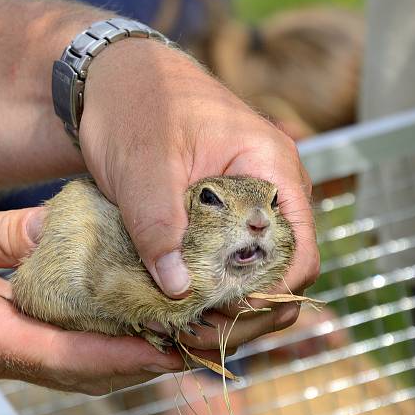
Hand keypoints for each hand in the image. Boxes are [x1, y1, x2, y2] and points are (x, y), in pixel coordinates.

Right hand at [0, 199, 184, 394]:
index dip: (126, 352)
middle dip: (143, 357)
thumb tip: (59, 229)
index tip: (176, 346)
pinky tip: (122, 316)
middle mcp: (0, 352)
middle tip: (196, 336)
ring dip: (127, 352)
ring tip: (176, 330)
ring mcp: (0, 351)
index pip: (69, 351)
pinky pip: (62, 348)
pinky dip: (99, 339)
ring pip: (77, 364)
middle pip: (85, 368)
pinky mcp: (0, 338)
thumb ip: (0, 236)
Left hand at [79, 40, 318, 348]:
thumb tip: (179, 290)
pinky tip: (179, 303)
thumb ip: (159, 224)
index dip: (269, 293)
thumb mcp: (142, 166)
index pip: (299, 250)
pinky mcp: (223, 212)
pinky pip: (231, 258)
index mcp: (271, 166)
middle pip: (283, 270)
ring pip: (257, 270)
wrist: (114, 80)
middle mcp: (272, 188)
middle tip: (196, 334)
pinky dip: (211, 285)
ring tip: (184, 327)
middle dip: (247, 310)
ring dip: (228, 303)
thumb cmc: (134, 105)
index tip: (221, 314)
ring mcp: (249, 201)